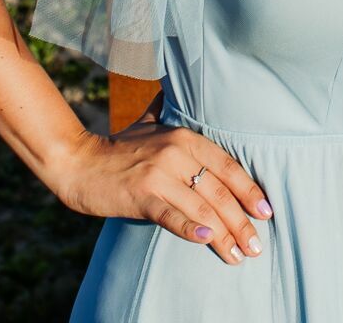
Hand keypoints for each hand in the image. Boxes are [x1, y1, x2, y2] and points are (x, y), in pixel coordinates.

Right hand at [49, 123, 273, 265]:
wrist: (76, 161)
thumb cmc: (117, 147)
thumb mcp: (148, 123)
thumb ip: (168, 110)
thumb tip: (177, 87)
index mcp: (183, 136)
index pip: (227, 166)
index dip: (250, 190)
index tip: (266, 211)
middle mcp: (175, 153)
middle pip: (219, 191)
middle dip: (242, 221)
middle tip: (256, 246)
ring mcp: (157, 175)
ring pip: (202, 207)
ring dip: (224, 235)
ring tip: (239, 255)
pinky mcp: (140, 196)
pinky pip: (171, 215)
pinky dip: (191, 228)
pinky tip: (208, 239)